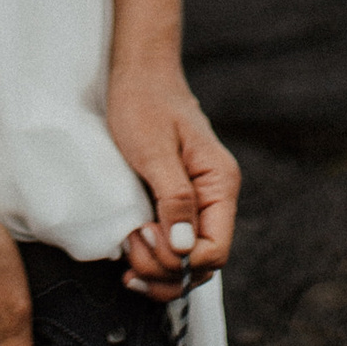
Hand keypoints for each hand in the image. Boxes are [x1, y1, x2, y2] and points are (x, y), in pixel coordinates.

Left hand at [106, 65, 239, 298]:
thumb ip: (174, 199)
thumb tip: (185, 250)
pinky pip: (173, 246)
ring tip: (127, 255)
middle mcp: (214, 199)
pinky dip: (153, 261)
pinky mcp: (176, 205)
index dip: (180, 261)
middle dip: (166, 271)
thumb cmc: (145, 102)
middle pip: (203, 264)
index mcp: (219, 184)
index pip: (215, 250)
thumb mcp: (155, 150)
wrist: (137, 74)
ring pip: (188, 263)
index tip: (144, 237)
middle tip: (129, 252)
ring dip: (157, 271)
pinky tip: (129, 256)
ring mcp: (196, 204)